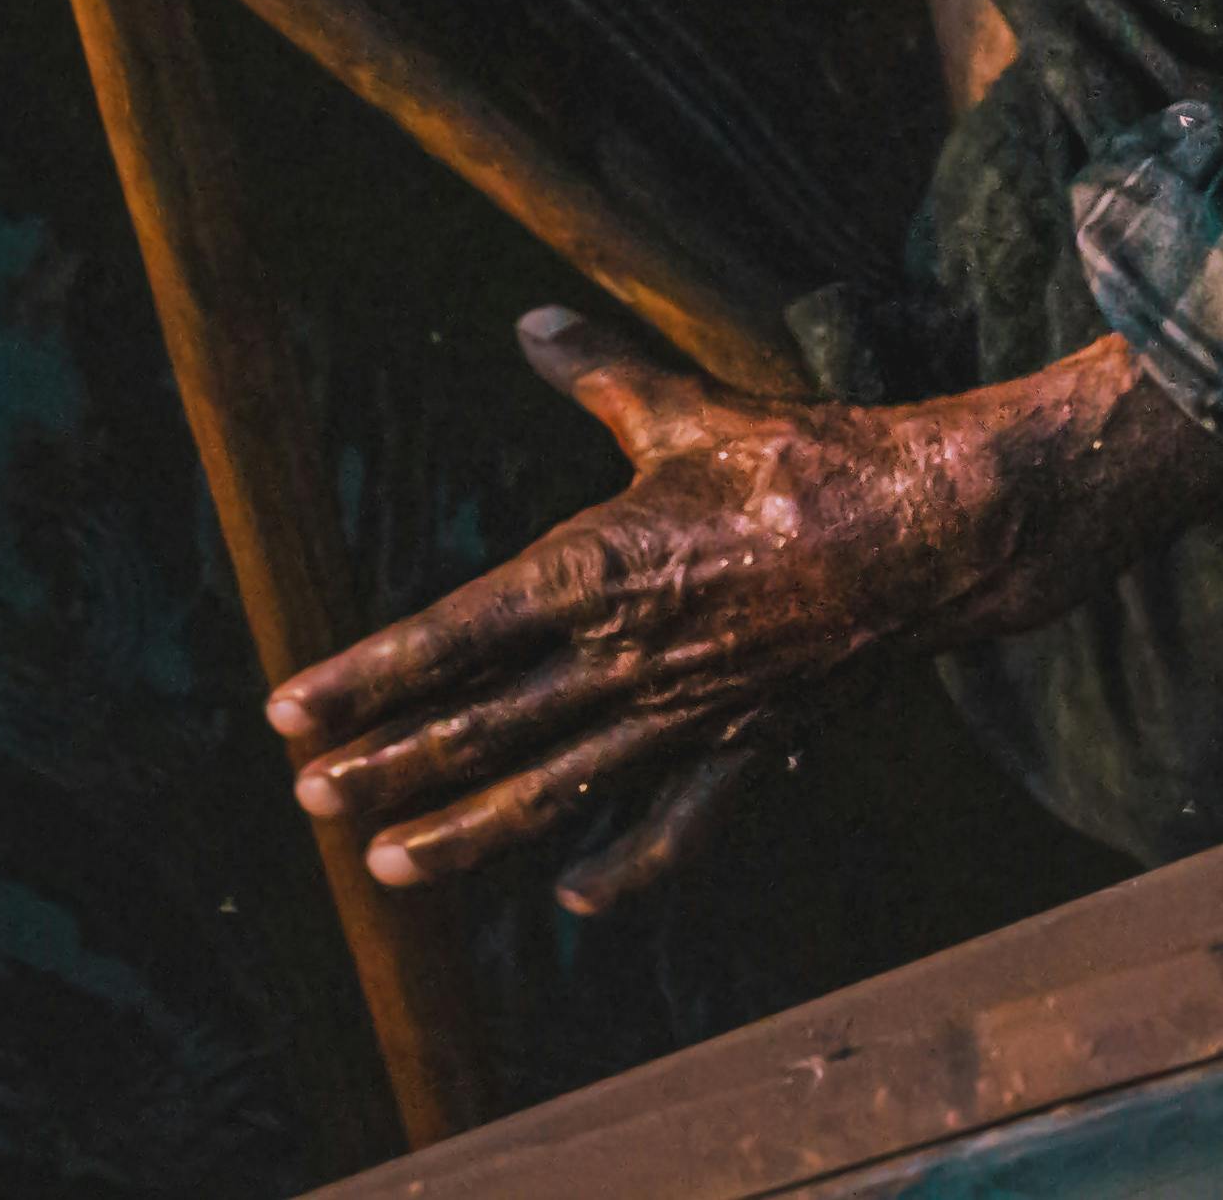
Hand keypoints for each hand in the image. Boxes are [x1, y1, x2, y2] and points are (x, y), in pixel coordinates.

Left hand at [265, 310, 1222, 913]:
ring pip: (553, 790)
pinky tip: (574, 899)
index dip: (366, 675)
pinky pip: (675, 826)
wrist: (932, 532)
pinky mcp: (746, 745)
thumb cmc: (805, 461)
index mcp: (596, 567)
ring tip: (387, 867)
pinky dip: (624, 868)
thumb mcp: (686, 410)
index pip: (450, 632)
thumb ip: (598, 374)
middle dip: (387, 764)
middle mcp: (626, 655)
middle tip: (308, 797)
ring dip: (466, 832)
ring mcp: (684, 714)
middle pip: (480, 725)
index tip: (290, 708)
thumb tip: (533, 323)